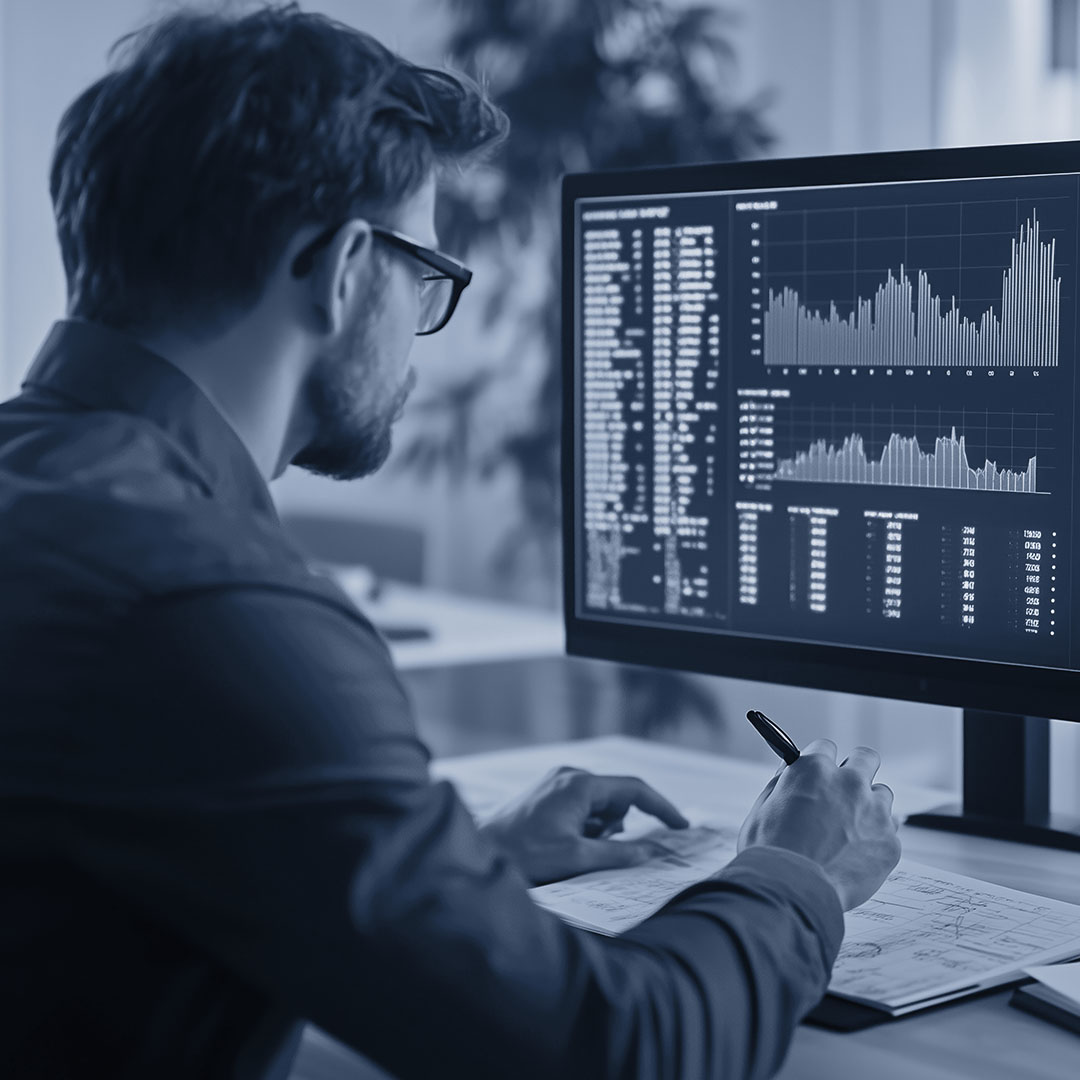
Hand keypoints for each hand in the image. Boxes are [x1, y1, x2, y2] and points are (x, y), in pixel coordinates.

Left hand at [478, 766, 689, 884]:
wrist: (479, 853)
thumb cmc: (524, 856)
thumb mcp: (577, 858)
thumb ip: (619, 853)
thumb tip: (652, 853)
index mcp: (580, 784)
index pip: (635, 789)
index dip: (662, 808)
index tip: (681, 828)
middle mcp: (570, 775)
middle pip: (616, 799)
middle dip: (616, 827)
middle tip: (593, 851)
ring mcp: (556, 782)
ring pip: (599, 805)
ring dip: (599, 830)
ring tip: (571, 851)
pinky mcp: (547, 792)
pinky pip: (582, 807)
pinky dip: (584, 827)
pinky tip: (561, 845)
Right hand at [737, 738, 900, 909]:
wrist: (793, 892)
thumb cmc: (771, 852)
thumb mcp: (763, 808)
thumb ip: (783, 783)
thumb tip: (791, 770)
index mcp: (813, 769)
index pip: (825, 747)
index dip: (820, 762)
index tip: (819, 774)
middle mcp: (848, 783)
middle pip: (866, 758)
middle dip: (856, 769)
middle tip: (845, 789)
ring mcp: (874, 811)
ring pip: (882, 794)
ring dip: (869, 805)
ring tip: (850, 830)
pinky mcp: (890, 842)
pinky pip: (889, 831)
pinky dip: (876, 839)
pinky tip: (856, 855)